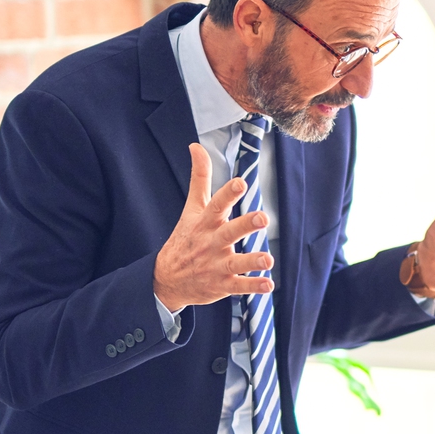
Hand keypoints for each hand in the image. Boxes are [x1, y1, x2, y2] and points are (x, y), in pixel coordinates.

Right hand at [153, 144, 273, 313]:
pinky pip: (239, 286)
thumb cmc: (186, 238)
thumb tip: (195, 146)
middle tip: (263, 218)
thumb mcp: (191, 208)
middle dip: (245, 225)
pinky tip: (268, 284)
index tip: (241, 183)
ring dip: (251, 260)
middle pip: (229, 232)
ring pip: (235, 262)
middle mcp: (211, 243)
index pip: (216, 205)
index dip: (228, 194)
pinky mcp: (222, 284)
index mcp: (205, 222)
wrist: (166, 278)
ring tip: (267, 259)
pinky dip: (253, 286)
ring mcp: (216, 265)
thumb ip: (199, 178)